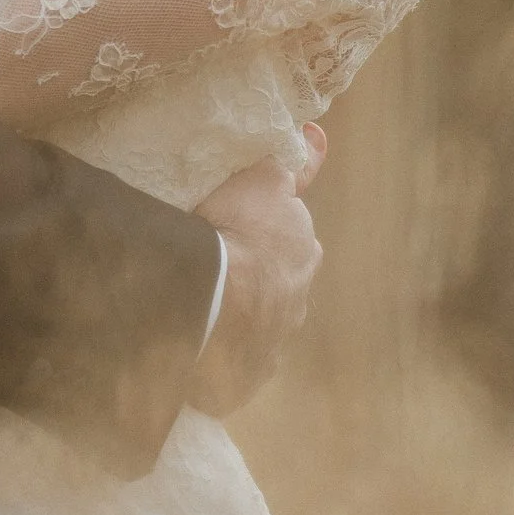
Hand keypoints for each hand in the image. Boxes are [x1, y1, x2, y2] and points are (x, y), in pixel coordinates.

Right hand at [187, 141, 324, 416]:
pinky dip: (219, 354)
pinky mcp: (248, 379)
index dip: (262, 231)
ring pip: (256, 323)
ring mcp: (274, 343)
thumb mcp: (261, 181)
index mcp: (303, 252)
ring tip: (198, 304)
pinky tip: (196, 342)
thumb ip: (293, 164)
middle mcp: (298, 299)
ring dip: (236, 315)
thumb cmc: (230, 233)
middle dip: (254, 276)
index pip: (288, 237)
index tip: (236, 233)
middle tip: (213, 265)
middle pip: (275, 283)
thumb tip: (318, 135)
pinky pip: (233, 363)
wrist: (210, 302)